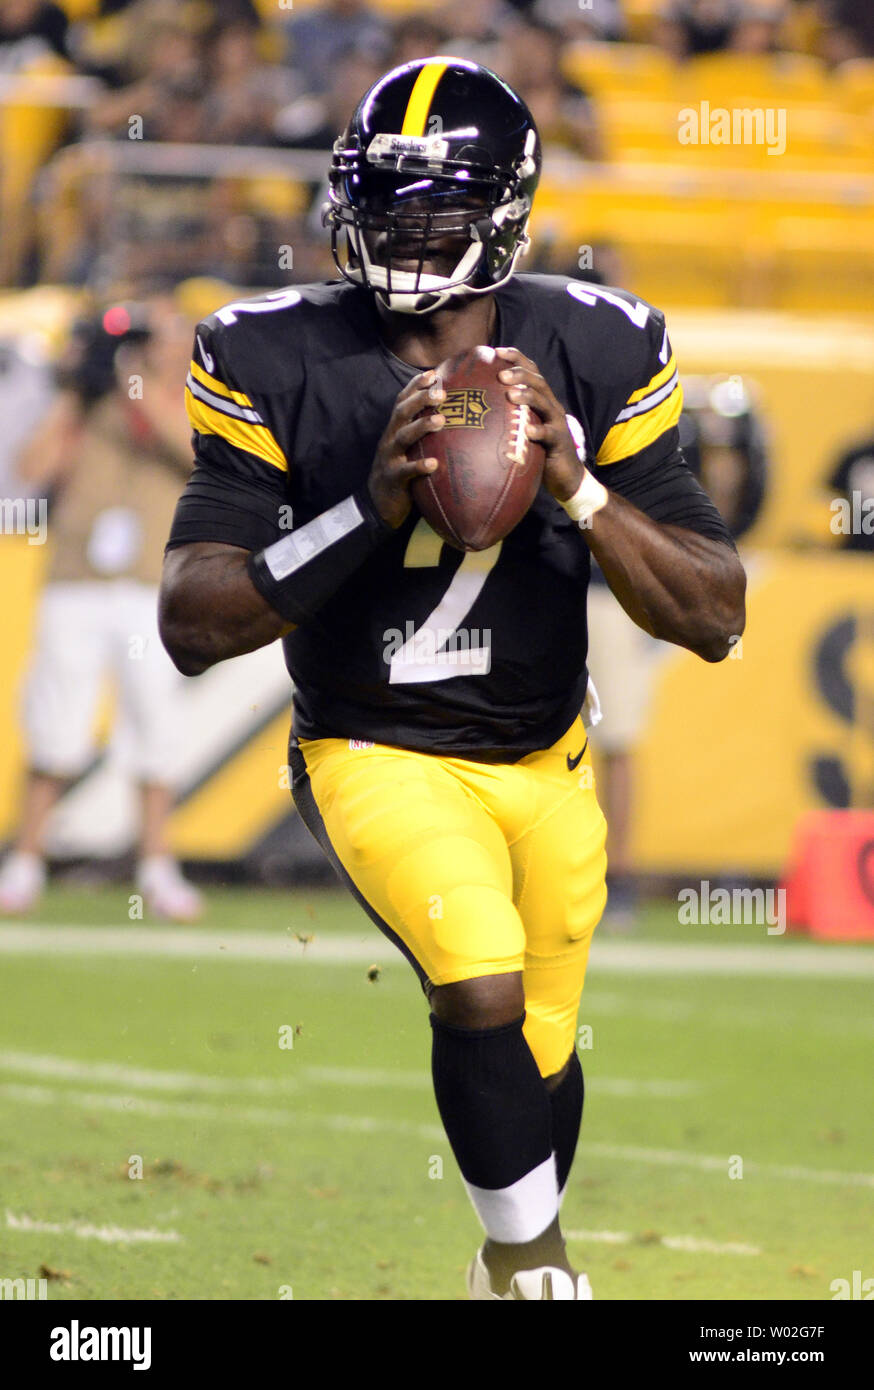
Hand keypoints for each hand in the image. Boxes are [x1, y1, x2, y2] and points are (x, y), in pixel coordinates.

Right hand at [368, 370, 445, 527]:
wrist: (379, 502)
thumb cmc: (402, 471)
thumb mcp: (409, 448)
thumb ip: (422, 433)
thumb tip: (451, 416)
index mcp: (395, 429)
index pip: (402, 401)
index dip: (415, 386)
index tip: (433, 373)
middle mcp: (390, 439)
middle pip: (402, 413)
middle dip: (420, 400)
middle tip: (440, 392)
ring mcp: (390, 458)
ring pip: (403, 437)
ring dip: (421, 427)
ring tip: (440, 421)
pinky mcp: (393, 478)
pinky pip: (406, 471)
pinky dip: (419, 466)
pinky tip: (434, 464)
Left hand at [496, 347, 584, 502]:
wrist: (566, 476)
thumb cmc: (538, 451)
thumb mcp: (522, 429)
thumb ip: (508, 416)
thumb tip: (475, 409)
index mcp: (541, 400)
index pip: (531, 371)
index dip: (516, 358)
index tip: (497, 350)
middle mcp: (551, 406)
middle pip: (538, 382)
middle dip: (520, 374)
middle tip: (500, 374)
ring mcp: (557, 423)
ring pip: (544, 403)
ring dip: (527, 396)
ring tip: (510, 394)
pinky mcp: (560, 442)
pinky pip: (549, 434)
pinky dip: (538, 430)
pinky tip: (527, 430)